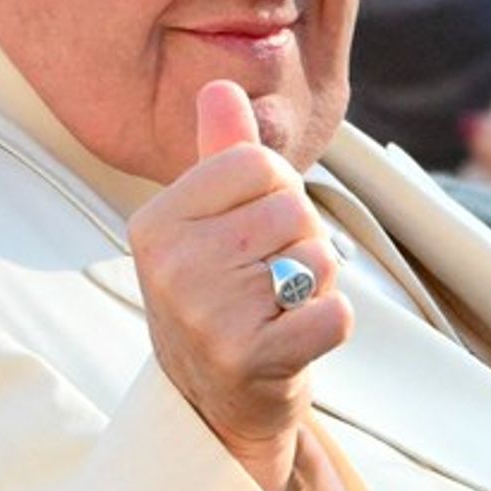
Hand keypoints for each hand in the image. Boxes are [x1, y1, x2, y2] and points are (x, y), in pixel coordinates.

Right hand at [128, 81, 351, 490]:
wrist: (213, 403)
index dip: (277, 192)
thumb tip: (220, 87)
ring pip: (319, 258)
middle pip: (293, 209)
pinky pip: (335, 313)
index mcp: (155, 222)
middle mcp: (170, 265)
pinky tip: (294, 338)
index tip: (253, 231)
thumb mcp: (208, 224)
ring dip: (315, 285)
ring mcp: (205, 314)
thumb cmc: (218, 297)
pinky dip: (331, 324)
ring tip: (278, 309)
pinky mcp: (248, 359)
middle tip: (268, 279)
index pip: (257, 164)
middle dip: (300, 241)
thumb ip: (221, 155)